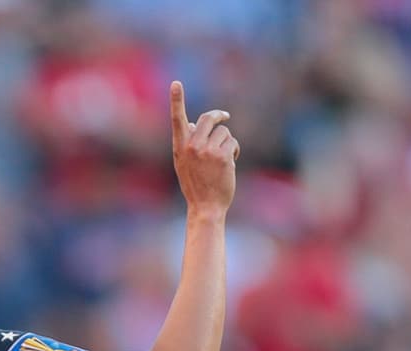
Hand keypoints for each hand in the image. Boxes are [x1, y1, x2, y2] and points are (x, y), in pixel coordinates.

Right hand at [169, 81, 238, 218]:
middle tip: (225, 117)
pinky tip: (229, 164)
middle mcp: (192, 146)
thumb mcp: (184, 164)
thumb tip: (195, 123)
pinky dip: (234, 151)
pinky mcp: (222, 155)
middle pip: (209, 118)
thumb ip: (188, 143)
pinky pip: (232, 142)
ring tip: (223, 159)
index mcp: (180, 147)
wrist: (206, 207)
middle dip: (219, 116)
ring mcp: (207, 150)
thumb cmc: (195, 186)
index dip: (177, 100)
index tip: (176, 84)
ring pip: (224, 132)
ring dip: (227, 142)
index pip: (177, 119)